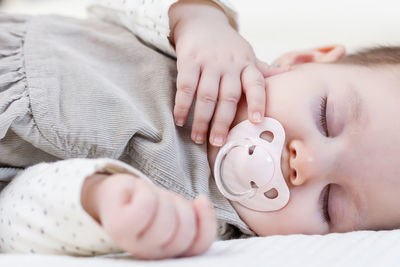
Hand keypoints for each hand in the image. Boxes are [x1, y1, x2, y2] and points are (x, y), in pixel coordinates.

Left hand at [82, 173, 216, 258]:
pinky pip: (146, 206)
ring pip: (166, 217)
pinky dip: (146, 192)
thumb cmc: (149, 206)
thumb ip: (195, 220)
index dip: (207, 221)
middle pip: (184, 229)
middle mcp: (152, 254)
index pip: (200, 244)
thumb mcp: (176, 211)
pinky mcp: (120, 228)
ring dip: (162, 198)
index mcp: (170, 252)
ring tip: (152, 199)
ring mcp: (134, 244)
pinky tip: (138, 193)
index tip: (200, 200)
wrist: (116, 198)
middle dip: (180, 206)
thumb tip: (203, 202)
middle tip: (166, 202)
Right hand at [169, 0, 288, 145]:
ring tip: (199, 139)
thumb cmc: (227, 45)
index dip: (257, 102)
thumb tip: (289, 73)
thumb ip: (263, 69)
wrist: (202, 22)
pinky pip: (185, 86)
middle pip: (228, 97)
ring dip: (202, 119)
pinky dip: (182, 105)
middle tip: (218, 142)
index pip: (256, 84)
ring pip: (207, 95)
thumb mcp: (247, 54)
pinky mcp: (189, 60)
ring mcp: (209, 62)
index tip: (256, 121)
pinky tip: (179, 120)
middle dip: (223, 122)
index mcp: (246, 65)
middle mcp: (229, 65)